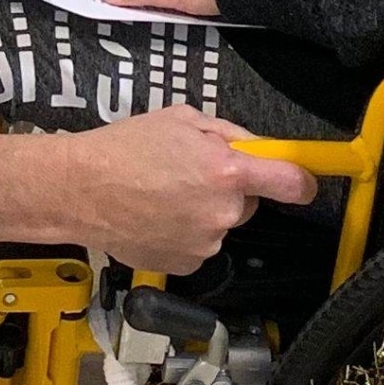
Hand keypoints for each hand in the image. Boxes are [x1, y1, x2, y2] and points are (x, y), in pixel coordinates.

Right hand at [64, 106, 314, 271]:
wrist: (78, 190)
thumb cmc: (123, 149)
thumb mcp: (181, 119)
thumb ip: (226, 133)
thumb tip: (254, 147)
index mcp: (225, 171)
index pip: (290, 182)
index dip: (303, 181)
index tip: (305, 182)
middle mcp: (221, 212)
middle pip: (247, 203)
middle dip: (228, 189)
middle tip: (187, 174)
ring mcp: (204, 243)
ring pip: (220, 224)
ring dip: (202, 212)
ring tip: (161, 195)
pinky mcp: (185, 265)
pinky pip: (198, 246)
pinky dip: (184, 234)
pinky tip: (155, 217)